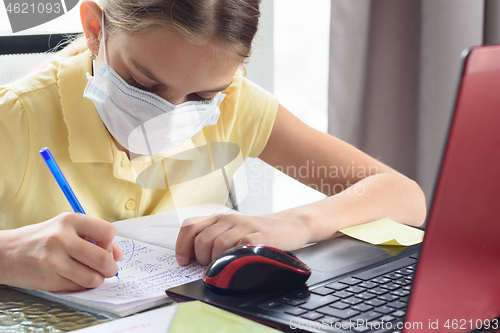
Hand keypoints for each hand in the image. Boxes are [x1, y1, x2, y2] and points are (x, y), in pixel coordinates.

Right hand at [0, 213, 122, 290]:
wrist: (5, 252)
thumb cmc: (41, 239)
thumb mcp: (67, 229)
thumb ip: (94, 238)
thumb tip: (118, 254)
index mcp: (70, 220)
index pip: (108, 231)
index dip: (111, 244)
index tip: (105, 249)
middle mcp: (62, 238)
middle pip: (103, 258)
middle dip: (111, 268)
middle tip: (109, 270)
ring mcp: (55, 259)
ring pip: (92, 277)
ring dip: (97, 280)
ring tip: (91, 276)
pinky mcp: (49, 278)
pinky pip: (77, 287)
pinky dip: (81, 286)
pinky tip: (74, 279)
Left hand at [175, 212, 310, 265]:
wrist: (289, 225)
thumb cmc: (258, 233)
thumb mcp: (232, 231)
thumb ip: (213, 239)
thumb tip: (190, 259)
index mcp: (219, 218)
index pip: (190, 227)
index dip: (182, 246)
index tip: (183, 261)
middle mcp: (229, 219)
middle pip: (202, 240)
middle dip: (201, 258)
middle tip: (211, 265)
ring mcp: (244, 227)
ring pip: (217, 246)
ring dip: (217, 261)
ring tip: (227, 264)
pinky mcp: (258, 237)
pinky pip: (237, 250)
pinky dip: (233, 260)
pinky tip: (238, 262)